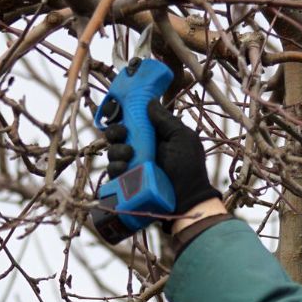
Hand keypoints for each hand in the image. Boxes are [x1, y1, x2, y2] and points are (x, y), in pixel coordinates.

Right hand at [102, 99, 220, 218]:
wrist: (187, 199)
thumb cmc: (189, 168)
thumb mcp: (182, 138)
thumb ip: (166, 120)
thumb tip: (150, 101)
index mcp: (153, 134)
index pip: (132, 118)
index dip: (120, 112)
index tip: (115, 109)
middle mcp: (140, 147)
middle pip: (116, 133)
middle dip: (115, 131)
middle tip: (122, 134)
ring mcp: (132, 165)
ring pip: (112, 151)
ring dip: (117, 150)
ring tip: (129, 155)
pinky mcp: (126, 182)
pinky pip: (112, 171)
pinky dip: (116, 167)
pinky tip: (125, 168)